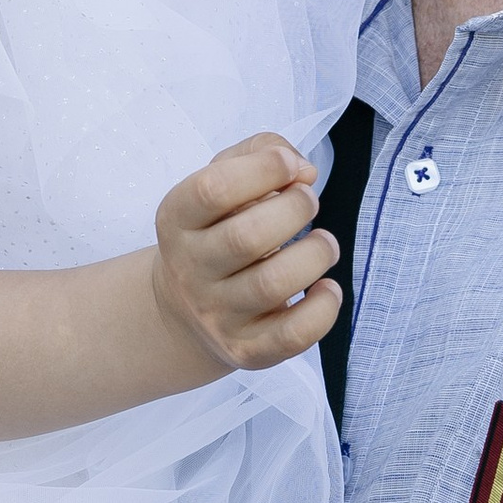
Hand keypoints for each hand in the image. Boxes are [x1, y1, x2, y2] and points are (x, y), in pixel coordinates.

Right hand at [151, 132, 341, 373]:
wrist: (186, 308)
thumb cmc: (218, 228)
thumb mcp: (223, 178)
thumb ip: (261, 152)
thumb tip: (303, 170)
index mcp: (177, 220)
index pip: (212, 190)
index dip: (262, 169)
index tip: (290, 166)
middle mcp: (190, 269)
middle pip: (246, 238)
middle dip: (294, 209)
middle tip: (308, 202)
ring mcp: (216, 314)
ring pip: (272, 284)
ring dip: (315, 254)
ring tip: (323, 244)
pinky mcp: (246, 351)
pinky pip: (291, 336)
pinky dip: (323, 309)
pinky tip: (325, 289)